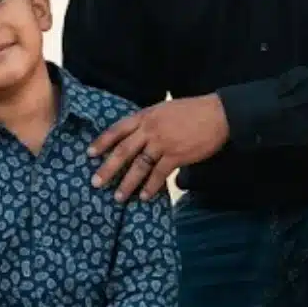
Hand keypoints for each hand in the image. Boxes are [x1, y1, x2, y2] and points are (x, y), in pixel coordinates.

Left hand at [88, 95, 228, 201]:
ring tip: (118, 197)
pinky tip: (144, 196)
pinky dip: (151, 187)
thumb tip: (137, 135)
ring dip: (127, 183)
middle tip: (96, 182)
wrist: (217, 114)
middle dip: (107, 168)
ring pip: (139, 166)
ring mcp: (163, 143)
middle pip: (123, 151)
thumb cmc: (192, 111)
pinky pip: (159, 174)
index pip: (117, 129)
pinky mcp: (177, 156)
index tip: (89, 154)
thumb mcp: (164, 109)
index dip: (102, 142)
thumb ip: (149, 121)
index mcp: (146, 116)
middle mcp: (150, 129)